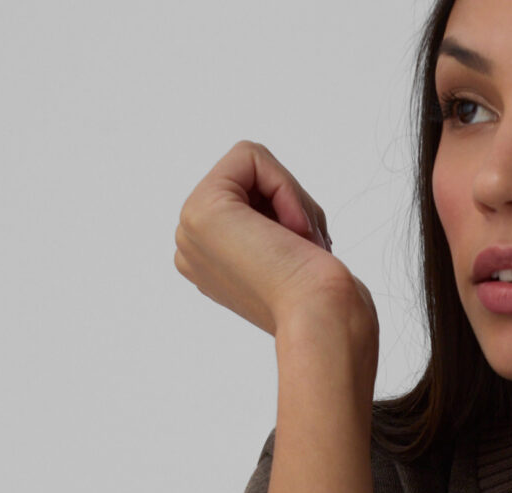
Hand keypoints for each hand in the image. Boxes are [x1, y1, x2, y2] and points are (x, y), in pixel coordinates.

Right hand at [173, 139, 377, 355]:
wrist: (322, 318)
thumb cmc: (320, 296)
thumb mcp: (287, 247)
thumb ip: (268, 224)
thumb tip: (273, 211)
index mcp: (207, 260)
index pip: (246, 197)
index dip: (287, 212)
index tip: (303, 251)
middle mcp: (190, 246)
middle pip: (246, 179)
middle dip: (289, 202)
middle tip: (306, 246)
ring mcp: (189, 228)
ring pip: (250, 166)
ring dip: (291, 199)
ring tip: (300, 244)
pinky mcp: (203, 210)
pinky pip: (251, 156)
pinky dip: (285, 187)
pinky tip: (293, 231)